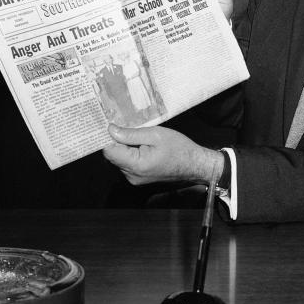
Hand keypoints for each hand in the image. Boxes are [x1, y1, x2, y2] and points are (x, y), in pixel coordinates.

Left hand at [103, 124, 222, 185]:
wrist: (194, 164)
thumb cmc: (179, 148)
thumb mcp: (155, 134)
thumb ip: (131, 134)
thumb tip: (110, 130)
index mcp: (135, 165)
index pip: (109, 151)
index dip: (110, 137)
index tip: (114, 124)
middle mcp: (132, 176)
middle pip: (114, 155)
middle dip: (120, 141)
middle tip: (132, 128)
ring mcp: (135, 179)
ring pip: (121, 159)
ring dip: (127, 147)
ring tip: (143, 137)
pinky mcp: (139, 178)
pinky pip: (129, 164)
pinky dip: (133, 153)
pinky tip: (145, 146)